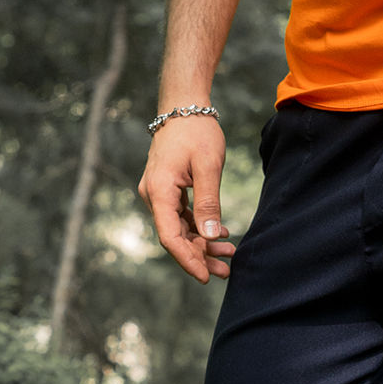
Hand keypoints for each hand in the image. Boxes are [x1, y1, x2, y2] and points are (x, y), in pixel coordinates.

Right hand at [137, 117, 235, 283]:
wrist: (184, 105)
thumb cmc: (196, 131)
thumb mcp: (207, 166)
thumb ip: (208, 202)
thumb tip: (210, 236)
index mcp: (159, 191)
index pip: (170, 237)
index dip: (188, 260)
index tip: (206, 278)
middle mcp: (154, 196)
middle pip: (176, 238)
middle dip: (200, 258)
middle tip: (226, 272)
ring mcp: (160, 194)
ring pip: (181, 230)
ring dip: (204, 246)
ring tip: (229, 256)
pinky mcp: (168, 192)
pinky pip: (183, 218)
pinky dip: (201, 229)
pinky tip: (222, 236)